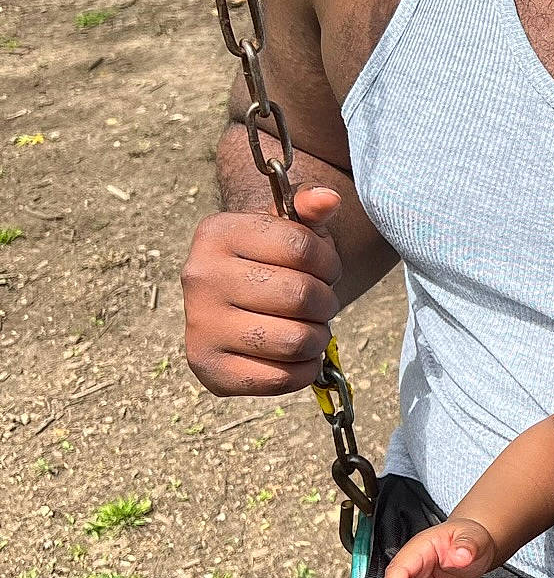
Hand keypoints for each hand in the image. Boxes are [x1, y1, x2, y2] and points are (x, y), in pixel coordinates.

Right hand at [182, 186, 342, 394]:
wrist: (237, 297)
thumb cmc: (274, 258)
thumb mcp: (291, 226)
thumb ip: (310, 208)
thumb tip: (328, 198)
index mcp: (217, 232)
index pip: (301, 247)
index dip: (330, 262)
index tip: (326, 269)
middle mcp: (199, 276)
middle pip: (300, 296)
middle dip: (326, 302)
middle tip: (320, 303)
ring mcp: (199, 324)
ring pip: (294, 340)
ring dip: (317, 337)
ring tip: (309, 327)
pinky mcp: (208, 367)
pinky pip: (278, 378)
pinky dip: (302, 371)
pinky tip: (296, 356)